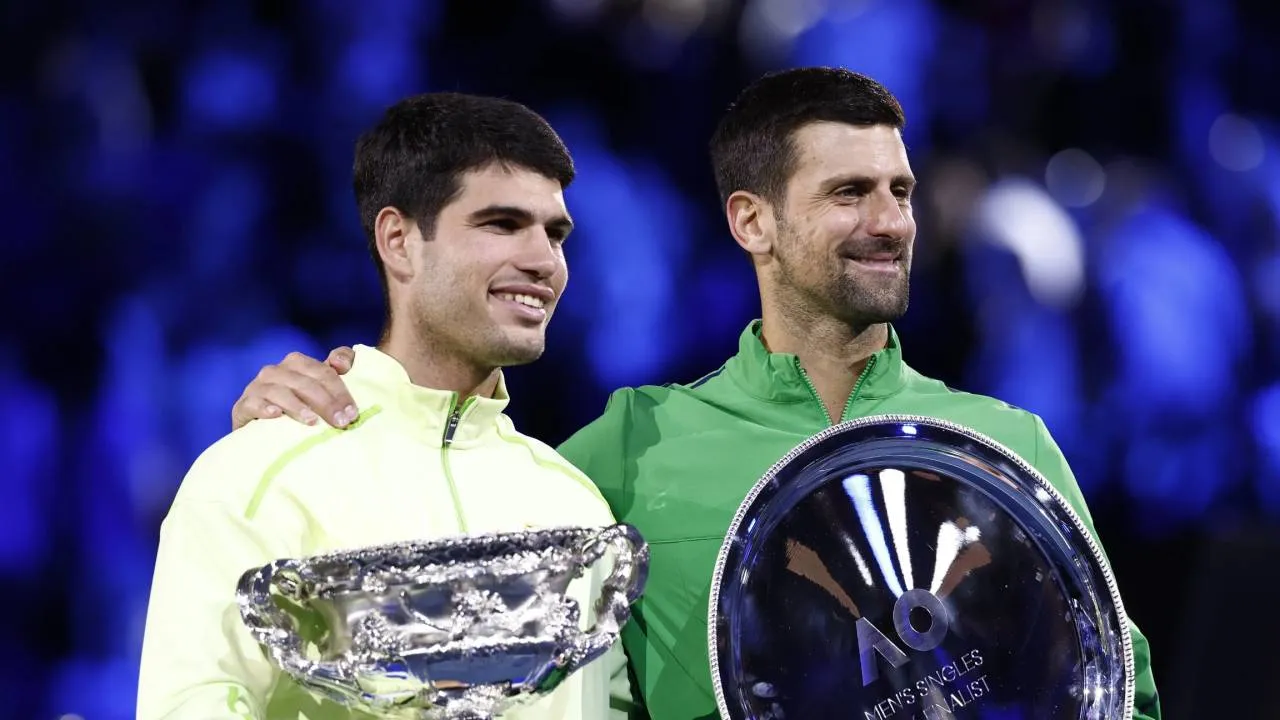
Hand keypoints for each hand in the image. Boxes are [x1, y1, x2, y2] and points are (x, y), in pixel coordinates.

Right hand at [231, 347, 357, 430]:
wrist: (264, 432)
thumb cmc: (300, 407)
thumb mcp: (322, 388)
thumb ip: (338, 368)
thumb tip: (340, 362)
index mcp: (296, 363)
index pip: (323, 372)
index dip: (340, 392)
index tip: (353, 413)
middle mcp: (275, 372)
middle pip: (304, 382)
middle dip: (326, 402)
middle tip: (341, 422)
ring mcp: (256, 388)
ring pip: (279, 391)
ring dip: (297, 406)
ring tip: (312, 421)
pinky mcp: (242, 407)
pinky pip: (252, 404)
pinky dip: (264, 408)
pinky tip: (276, 416)